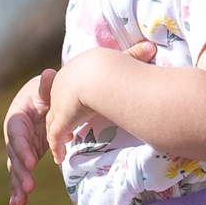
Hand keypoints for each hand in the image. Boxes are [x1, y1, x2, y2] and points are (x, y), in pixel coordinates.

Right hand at [3, 69, 53, 204]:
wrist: (42, 101)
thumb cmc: (44, 93)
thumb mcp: (44, 90)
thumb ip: (46, 87)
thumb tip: (50, 74)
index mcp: (15, 119)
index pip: (17, 136)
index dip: (22, 149)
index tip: (31, 162)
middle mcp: (13, 137)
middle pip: (14, 156)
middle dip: (21, 172)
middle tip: (29, 186)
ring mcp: (18, 150)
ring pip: (15, 169)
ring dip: (17, 186)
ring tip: (20, 202)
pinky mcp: (24, 159)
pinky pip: (20, 174)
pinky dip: (18, 189)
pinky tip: (18, 204)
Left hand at [45, 41, 159, 162]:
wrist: (100, 75)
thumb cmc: (115, 66)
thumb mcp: (125, 59)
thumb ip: (136, 55)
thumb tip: (151, 47)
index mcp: (74, 72)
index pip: (69, 89)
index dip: (72, 100)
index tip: (78, 108)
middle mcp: (61, 88)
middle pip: (57, 105)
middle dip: (61, 117)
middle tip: (69, 130)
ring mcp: (59, 105)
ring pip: (54, 122)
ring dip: (58, 134)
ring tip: (65, 144)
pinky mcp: (61, 121)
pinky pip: (56, 138)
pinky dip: (57, 148)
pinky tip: (60, 157)